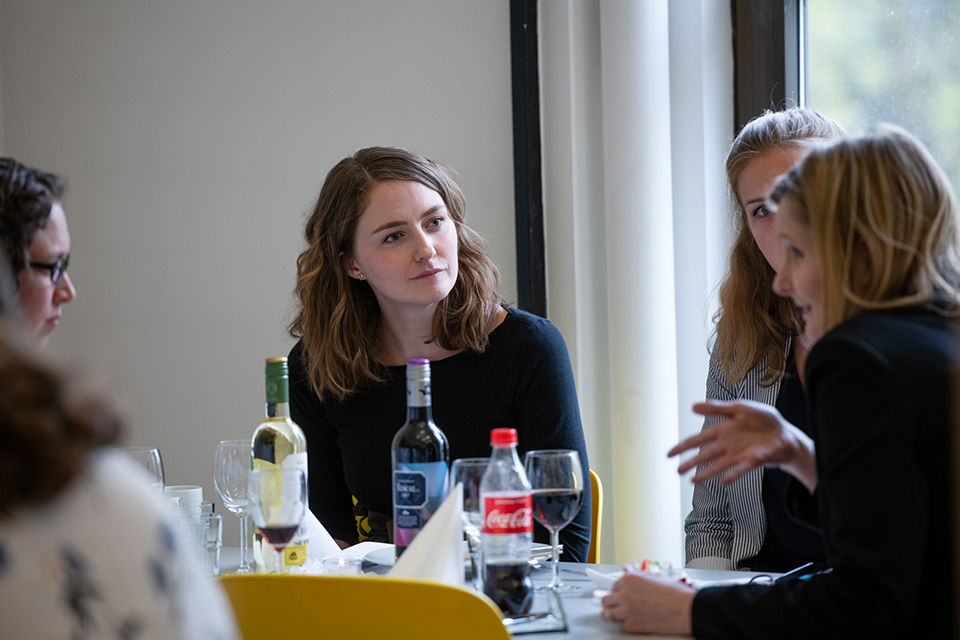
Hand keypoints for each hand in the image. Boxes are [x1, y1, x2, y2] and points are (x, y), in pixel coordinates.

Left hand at [601, 568, 693, 634]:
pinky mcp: (631, 625)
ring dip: (615, 614)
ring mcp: (626, 610)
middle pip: (606, 599)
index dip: (619, 590)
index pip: (613, 585)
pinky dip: (627, 625)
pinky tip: (635, 621)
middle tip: (618, 604)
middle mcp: (625, 594)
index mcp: (629, 579)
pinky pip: (621, 625)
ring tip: (623, 614)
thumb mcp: (655, 576)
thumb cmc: (675, 593)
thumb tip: (627, 570)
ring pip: (609, 614)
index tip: (622, 594)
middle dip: (612, 602)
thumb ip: (637, 574)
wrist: (686, 610)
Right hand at [670, 400, 816, 490]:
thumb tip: (692, 407)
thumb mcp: (740, 407)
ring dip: (706, 473)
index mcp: (722, 430)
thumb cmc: (763, 420)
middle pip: (704, 455)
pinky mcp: (753, 461)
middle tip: (677, 471)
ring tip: (693, 481)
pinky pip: (740, 469)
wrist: (786, 433)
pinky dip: (732, 475)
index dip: (683, 446)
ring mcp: (739, 455)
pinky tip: (723, 481)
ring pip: (718, 465)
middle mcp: (727, 445)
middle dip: (690, 463)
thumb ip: (717, 408)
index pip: (698, 439)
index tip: (669, 453)